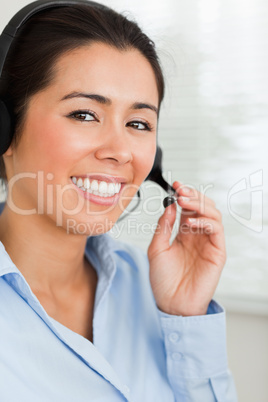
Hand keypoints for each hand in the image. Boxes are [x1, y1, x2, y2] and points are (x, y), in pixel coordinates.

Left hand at [147, 181, 225, 315]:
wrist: (171, 304)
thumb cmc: (163, 280)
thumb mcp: (156, 248)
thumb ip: (163, 226)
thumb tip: (169, 206)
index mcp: (184, 234)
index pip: (188, 208)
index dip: (184, 194)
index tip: (175, 184)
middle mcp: (198, 236)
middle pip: (202, 207)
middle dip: (193, 196)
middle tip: (180, 191)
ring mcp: (208, 243)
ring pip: (213, 214)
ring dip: (200, 204)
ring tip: (184, 202)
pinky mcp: (217, 253)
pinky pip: (217, 230)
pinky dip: (205, 221)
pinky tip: (190, 222)